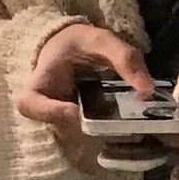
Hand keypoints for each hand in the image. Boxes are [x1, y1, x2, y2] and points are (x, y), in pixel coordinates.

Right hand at [15, 24, 153, 170]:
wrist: (70, 51)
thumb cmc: (78, 44)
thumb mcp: (99, 40)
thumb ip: (123, 58)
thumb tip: (148, 89)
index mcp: (38, 85)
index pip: (30, 105)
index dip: (51, 112)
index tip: (76, 110)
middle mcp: (46, 112)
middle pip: (66, 130)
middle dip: (100, 128)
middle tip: (131, 124)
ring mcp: (61, 125)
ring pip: (84, 139)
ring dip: (112, 134)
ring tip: (138, 125)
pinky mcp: (78, 132)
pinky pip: (95, 139)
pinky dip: (116, 135)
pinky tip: (134, 127)